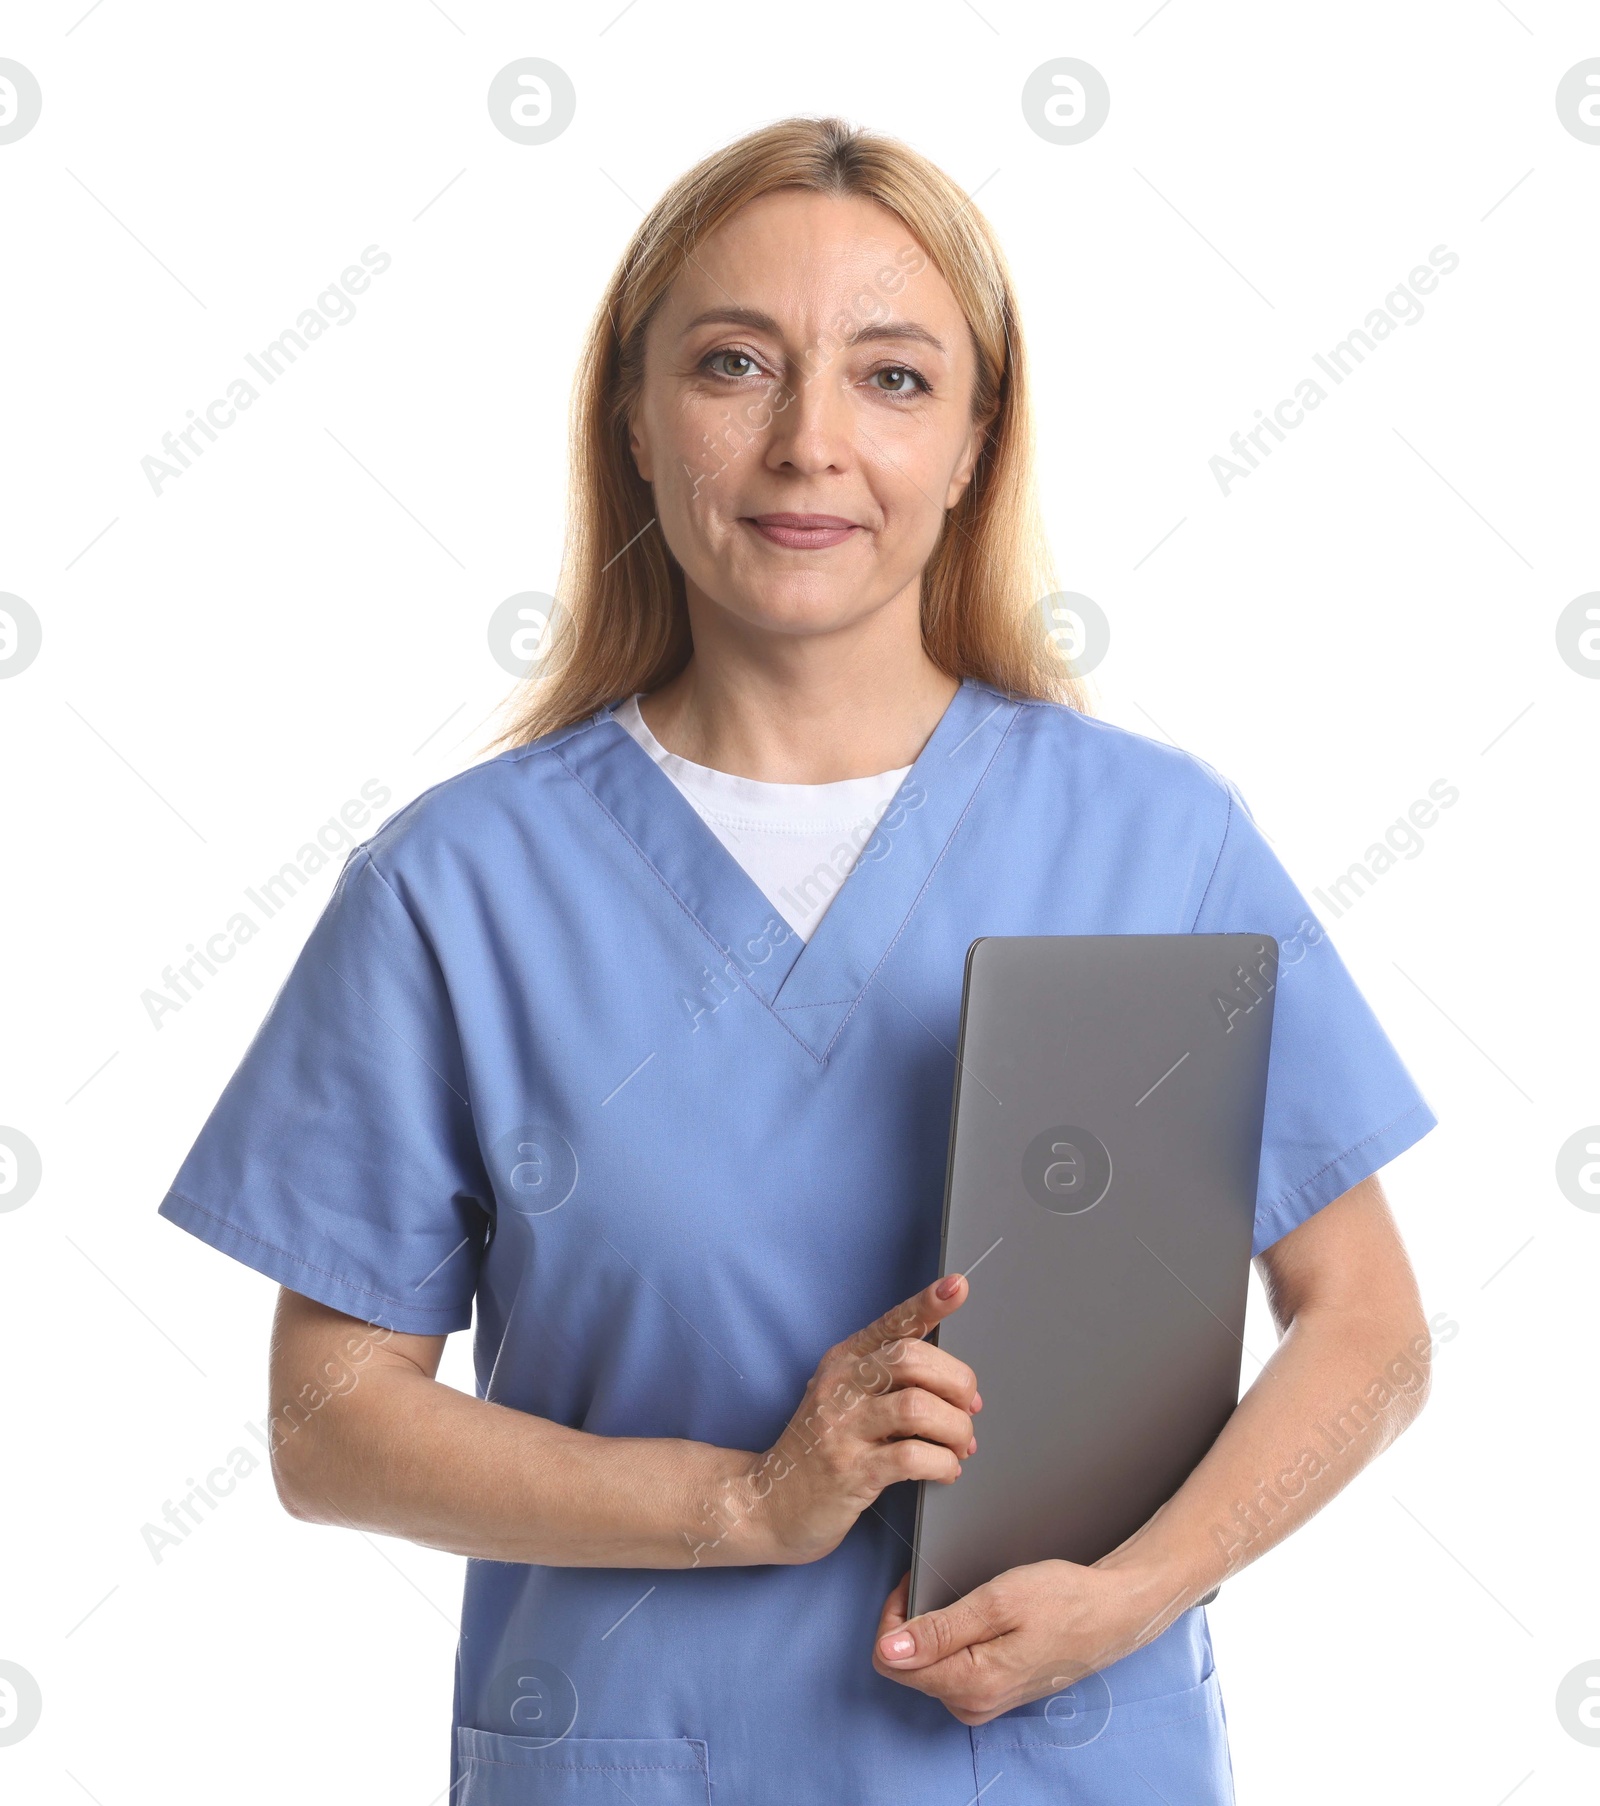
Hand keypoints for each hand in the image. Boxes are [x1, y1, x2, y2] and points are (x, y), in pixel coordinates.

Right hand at [739, 1274, 982, 1565]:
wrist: (768, 1504)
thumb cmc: (820, 1450)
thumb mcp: (845, 1400)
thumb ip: (891, 1383)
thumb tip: (959, 1388)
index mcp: (844, 1360)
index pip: (892, 1323)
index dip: (927, 1303)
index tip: (956, 1286)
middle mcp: (840, 1386)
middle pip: (912, 1359)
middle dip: (957, 1382)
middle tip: (970, 1408)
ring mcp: (842, 1428)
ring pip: (917, 1407)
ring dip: (955, 1428)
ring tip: (960, 1445)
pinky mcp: (850, 1471)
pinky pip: (911, 1457)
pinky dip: (943, 1463)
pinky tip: (946, 1469)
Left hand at [871, 1557, 1192, 1725]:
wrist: (1113, 1613)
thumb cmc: (1062, 1600)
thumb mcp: (998, 1601)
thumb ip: (941, 1629)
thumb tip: (889, 1649)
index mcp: (971, 1683)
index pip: (891, 1660)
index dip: (894, 1616)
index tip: (914, 1584)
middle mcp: (973, 1704)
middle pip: (907, 1665)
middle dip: (912, 1621)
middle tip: (941, 1583)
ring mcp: (984, 1703)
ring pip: (928, 1667)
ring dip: (933, 1630)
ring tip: (965, 1597)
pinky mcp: (994, 1695)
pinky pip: (951, 1670)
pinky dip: (952, 1641)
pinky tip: (977, 1617)